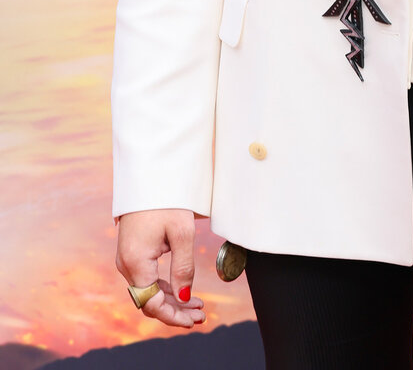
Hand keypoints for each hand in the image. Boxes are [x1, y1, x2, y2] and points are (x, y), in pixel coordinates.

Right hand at [116, 209, 205, 327]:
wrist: (148, 176)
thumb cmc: (166, 200)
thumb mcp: (182, 233)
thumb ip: (183, 268)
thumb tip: (185, 298)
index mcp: (136, 262)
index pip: (152, 304)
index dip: (173, 316)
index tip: (194, 321)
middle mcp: (126, 265)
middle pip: (150, 301)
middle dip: (175, 311)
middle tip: (201, 316)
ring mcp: (127, 259)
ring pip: (149, 292)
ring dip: (172, 301)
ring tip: (197, 307)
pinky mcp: (132, 253)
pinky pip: (147, 279)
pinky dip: (164, 288)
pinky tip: (182, 292)